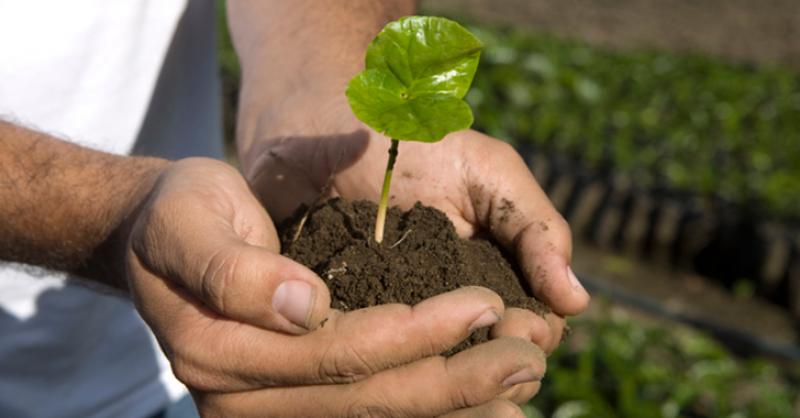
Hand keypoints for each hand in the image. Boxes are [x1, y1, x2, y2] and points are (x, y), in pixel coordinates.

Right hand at [124, 158, 546, 416]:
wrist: (161, 237)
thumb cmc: (181, 217)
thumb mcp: (186, 223)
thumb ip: (232, 269)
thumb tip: (305, 308)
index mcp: (221, 354)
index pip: (336, 352)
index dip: (415, 334)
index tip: (484, 305)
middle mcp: (244, 399)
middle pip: (368, 396)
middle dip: (455, 380)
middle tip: (528, 357)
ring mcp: (272, 408)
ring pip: (377, 416)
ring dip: (455, 403)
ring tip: (522, 381)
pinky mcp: (296, 400)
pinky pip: (368, 410)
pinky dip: (429, 405)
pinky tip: (482, 401)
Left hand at [242, 95, 590, 360]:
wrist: (336, 130)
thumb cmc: (420, 146)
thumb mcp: (491, 176)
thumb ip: (536, 229)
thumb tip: (578, 302)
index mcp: (492, 279)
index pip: (530, 332)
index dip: (534, 336)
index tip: (525, 327)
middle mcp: (451, 308)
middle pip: (488, 361)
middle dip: (498, 359)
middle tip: (489, 339)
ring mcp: (401, 320)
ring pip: (437, 370)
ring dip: (452, 372)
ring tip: (446, 353)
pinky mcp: (351, 322)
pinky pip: (378, 358)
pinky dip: (393, 365)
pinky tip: (395, 360)